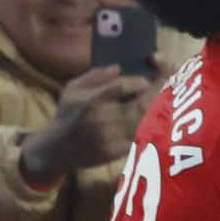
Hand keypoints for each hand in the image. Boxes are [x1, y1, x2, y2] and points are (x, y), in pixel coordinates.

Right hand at [20, 65, 153, 185]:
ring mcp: (110, 137)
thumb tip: (119, 68)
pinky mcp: (116, 152)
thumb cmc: (67, 115)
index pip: (122, 86)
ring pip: (144, 122)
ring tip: (163, 105)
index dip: (139, 82)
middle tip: (163, 91)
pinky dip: (151, 128)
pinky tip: (155, 122)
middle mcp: (101, 119)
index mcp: (91, 100)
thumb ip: (95, 76)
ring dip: (157, 112)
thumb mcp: (73, 89)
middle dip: (155, 96)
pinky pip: (141, 138)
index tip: (145, 81)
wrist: (56, 149)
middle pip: (139, 104)